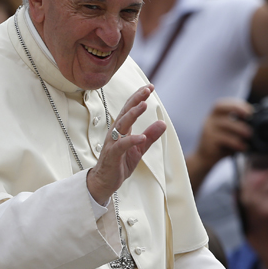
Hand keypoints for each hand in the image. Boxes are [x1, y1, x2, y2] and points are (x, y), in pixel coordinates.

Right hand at [87, 85, 165, 204]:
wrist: (105, 182)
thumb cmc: (120, 163)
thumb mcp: (139, 149)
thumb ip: (150, 136)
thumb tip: (163, 123)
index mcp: (122, 129)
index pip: (130, 108)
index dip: (139, 97)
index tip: (150, 87)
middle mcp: (116, 132)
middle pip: (126, 111)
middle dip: (136, 99)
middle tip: (147, 89)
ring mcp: (113, 142)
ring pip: (122, 124)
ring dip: (133, 114)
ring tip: (144, 104)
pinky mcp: (112, 155)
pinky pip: (121, 145)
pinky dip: (131, 140)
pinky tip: (141, 137)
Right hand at [192, 98, 252, 168]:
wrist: (204, 160)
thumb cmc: (220, 145)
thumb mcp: (228, 133)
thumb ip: (236, 125)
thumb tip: (255, 121)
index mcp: (213, 115)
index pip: (222, 104)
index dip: (235, 104)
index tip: (249, 110)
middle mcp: (209, 120)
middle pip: (220, 108)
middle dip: (236, 109)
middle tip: (249, 117)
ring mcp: (207, 129)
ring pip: (225, 124)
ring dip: (240, 128)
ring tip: (249, 135)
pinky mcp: (209, 141)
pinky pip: (224, 138)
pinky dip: (236, 142)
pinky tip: (243, 147)